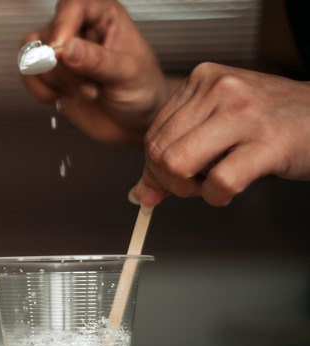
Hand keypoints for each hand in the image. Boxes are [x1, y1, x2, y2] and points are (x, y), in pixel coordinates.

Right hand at [21, 0, 172, 144]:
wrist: (135, 121)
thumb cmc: (142, 91)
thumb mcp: (127, 73)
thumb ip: (97, 60)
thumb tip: (67, 49)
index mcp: (104, 16)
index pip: (72, 6)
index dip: (62, 27)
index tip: (60, 52)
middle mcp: (80, 29)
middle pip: (49, 36)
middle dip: (66, 70)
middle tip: (89, 86)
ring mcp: (62, 52)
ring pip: (33, 56)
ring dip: (55, 82)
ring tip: (84, 92)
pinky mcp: (51, 74)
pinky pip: (28, 75)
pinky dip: (43, 91)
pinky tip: (65, 96)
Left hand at [134, 62, 309, 206]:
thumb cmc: (272, 121)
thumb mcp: (218, 124)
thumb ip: (177, 151)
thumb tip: (142, 192)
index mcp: (203, 79)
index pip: (153, 134)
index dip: (156, 168)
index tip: (170, 180)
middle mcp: (220, 89)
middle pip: (159, 151)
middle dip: (169, 181)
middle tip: (194, 185)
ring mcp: (244, 113)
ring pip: (178, 164)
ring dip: (189, 189)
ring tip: (212, 185)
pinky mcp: (268, 143)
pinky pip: (219, 182)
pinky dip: (217, 197)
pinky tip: (230, 189)